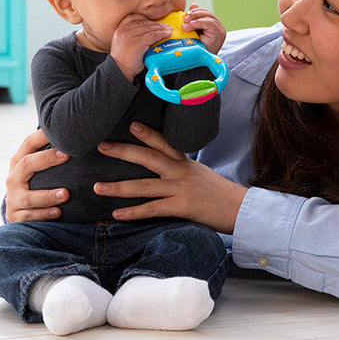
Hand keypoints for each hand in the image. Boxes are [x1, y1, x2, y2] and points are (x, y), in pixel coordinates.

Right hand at [5, 130, 69, 221]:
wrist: (23, 210)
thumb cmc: (40, 181)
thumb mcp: (42, 167)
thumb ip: (56, 152)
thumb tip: (81, 133)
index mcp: (20, 160)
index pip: (29, 143)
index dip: (43, 136)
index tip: (64, 135)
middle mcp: (14, 177)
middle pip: (26, 164)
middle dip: (46, 159)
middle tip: (67, 156)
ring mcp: (13, 197)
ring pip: (28, 197)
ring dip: (48, 195)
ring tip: (66, 194)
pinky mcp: (15, 216)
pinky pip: (29, 216)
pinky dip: (44, 214)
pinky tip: (58, 212)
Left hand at [95, 122, 246, 233]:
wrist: (240, 208)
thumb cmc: (221, 193)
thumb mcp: (202, 175)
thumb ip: (183, 171)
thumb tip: (166, 170)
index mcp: (186, 163)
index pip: (164, 143)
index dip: (147, 133)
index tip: (131, 125)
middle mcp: (181, 172)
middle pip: (148, 158)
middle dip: (123, 152)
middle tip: (102, 146)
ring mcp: (181, 189)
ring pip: (144, 185)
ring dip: (118, 187)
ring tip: (98, 187)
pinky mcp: (182, 207)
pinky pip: (153, 209)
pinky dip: (133, 212)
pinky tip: (117, 214)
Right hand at [111, 14, 172, 80]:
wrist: (120, 70)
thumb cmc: (125, 59)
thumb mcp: (125, 43)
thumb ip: (133, 35)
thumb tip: (149, 31)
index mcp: (120, 28)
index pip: (136, 18)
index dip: (148, 19)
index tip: (156, 22)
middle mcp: (124, 29)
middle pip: (144, 22)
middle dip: (157, 24)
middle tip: (167, 26)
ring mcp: (130, 35)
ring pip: (150, 28)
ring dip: (162, 28)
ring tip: (169, 30)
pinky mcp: (138, 42)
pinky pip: (153, 35)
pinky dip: (162, 34)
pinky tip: (167, 34)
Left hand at [183, 3, 225, 53]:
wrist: (199, 63)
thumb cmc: (195, 48)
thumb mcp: (193, 31)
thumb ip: (193, 19)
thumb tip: (193, 4)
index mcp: (212, 25)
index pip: (204, 13)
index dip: (195, 11)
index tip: (184, 15)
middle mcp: (218, 27)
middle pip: (207, 13)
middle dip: (194, 14)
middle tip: (184, 18)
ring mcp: (220, 30)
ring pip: (208, 17)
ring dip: (195, 18)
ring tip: (186, 23)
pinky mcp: (220, 34)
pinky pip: (210, 23)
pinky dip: (200, 22)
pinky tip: (191, 25)